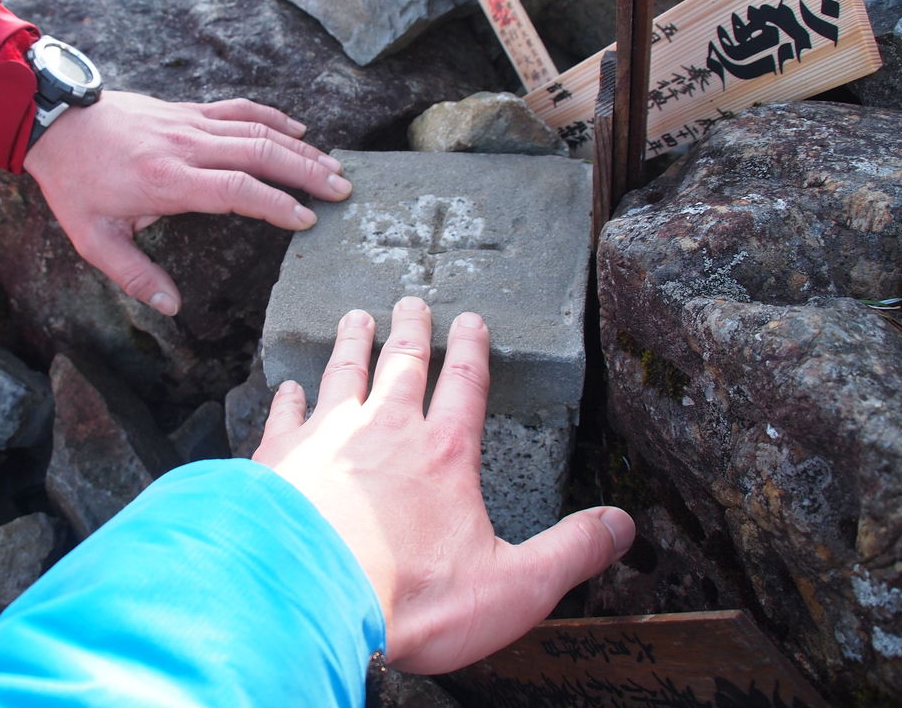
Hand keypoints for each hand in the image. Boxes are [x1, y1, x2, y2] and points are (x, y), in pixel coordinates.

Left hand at [23, 91, 351, 315]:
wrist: (54, 123)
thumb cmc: (75, 183)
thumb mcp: (93, 239)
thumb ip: (135, 275)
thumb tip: (171, 306)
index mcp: (168, 181)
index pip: (237, 190)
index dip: (276, 205)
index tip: (306, 220)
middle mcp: (187, 147)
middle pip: (261, 154)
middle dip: (307, 172)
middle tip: (342, 189)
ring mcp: (191, 124)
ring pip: (258, 130)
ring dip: (300, 147)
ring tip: (334, 166)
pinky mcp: (188, 111)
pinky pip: (240, 109)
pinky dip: (273, 116)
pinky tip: (299, 127)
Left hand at [251, 297, 635, 674]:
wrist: (310, 600)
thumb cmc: (411, 600)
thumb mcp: (514, 587)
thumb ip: (570, 551)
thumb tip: (622, 525)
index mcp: (445, 454)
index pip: (465, 384)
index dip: (470, 349)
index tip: (470, 319)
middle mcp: (385, 430)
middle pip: (401, 365)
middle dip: (409, 329)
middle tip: (410, 300)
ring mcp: (326, 438)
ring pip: (342, 374)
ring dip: (351, 344)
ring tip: (355, 318)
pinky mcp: (279, 459)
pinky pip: (286, 415)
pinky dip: (287, 397)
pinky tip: (287, 387)